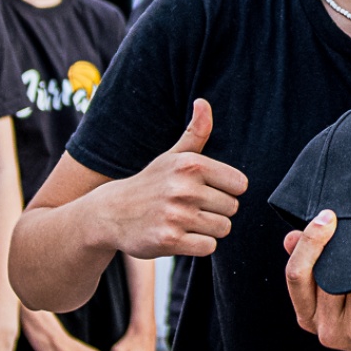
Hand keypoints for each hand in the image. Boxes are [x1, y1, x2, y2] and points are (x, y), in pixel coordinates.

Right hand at [100, 100, 246, 258]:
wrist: (110, 213)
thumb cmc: (149, 183)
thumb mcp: (171, 156)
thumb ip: (195, 132)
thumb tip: (203, 102)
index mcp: (190, 164)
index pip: (239, 184)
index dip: (226, 190)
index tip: (206, 191)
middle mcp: (184, 187)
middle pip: (232, 208)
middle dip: (216, 211)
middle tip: (191, 209)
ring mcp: (176, 215)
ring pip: (223, 228)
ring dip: (208, 230)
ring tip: (185, 222)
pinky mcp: (169, 240)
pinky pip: (208, 247)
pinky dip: (198, 245)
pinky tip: (180, 236)